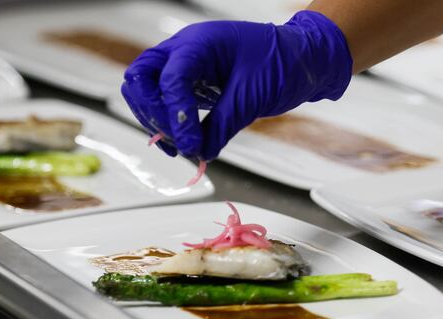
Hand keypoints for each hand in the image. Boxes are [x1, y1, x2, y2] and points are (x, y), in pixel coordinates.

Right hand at [121, 10, 352, 159]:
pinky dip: (168, 122)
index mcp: (200, 44)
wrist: (301, 59)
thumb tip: (202, 151)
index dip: (176, 115)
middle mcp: (185, 50)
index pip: (170, 78)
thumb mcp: (252, 97)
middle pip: (140, 78)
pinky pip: (165, 100)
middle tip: (176, 141)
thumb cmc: (282, 63)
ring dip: (156, 121)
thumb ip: (222, 125)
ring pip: (146, 90)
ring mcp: (185, 65)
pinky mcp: (191, 83)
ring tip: (179, 146)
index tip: (189, 144)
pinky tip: (182, 142)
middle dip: (153, 113)